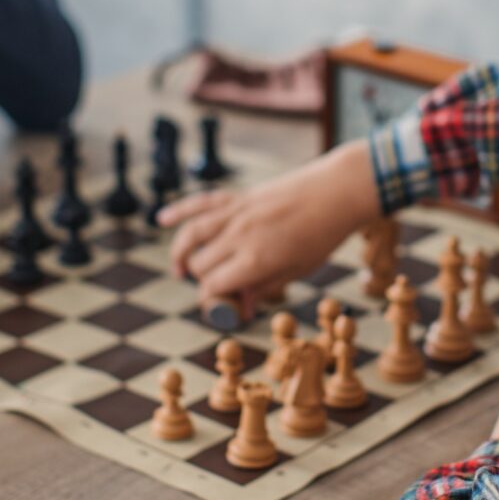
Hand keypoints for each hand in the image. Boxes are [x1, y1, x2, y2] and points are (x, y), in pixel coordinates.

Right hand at [158, 140, 380, 314]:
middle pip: (201, 264)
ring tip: (180, 269)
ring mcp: (236, 213)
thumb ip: (264, 286)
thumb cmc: (321, 235)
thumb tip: (241, 306)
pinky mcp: (239, 196)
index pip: (214, 286)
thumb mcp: (297, 270)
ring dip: (180, 254)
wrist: (336, 192)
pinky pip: (201, 202)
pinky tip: (162, 219)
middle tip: (216, 288)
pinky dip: (179, 210)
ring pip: (192, 235)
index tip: (218, 307)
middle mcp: (239, 236)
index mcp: (255, 260)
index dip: (211, 300)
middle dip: (202, 280)